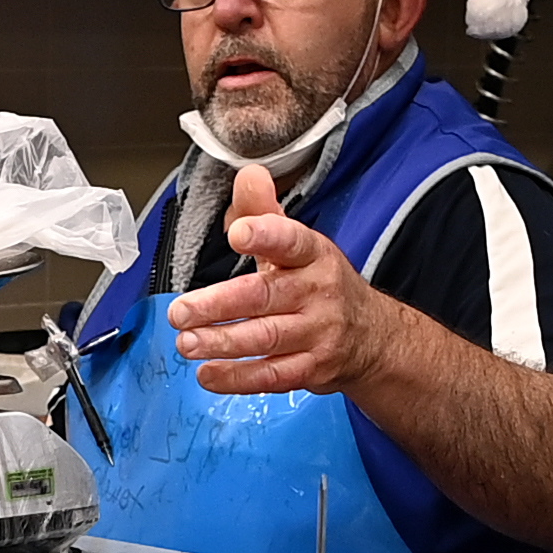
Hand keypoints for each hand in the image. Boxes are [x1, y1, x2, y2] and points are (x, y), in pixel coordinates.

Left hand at [167, 163, 391, 397]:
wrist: (372, 338)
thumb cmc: (321, 285)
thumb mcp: (299, 244)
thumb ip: (265, 212)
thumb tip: (247, 175)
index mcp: (313, 255)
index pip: (292, 240)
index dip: (265, 234)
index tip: (237, 233)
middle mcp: (317, 293)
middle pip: (265, 297)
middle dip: (219, 306)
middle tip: (180, 312)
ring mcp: (317, 334)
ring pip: (265, 339)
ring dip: (222, 343)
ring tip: (186, 342)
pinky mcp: (312, 369)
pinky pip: (272, 376)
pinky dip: (238, 378)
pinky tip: (208, 374)